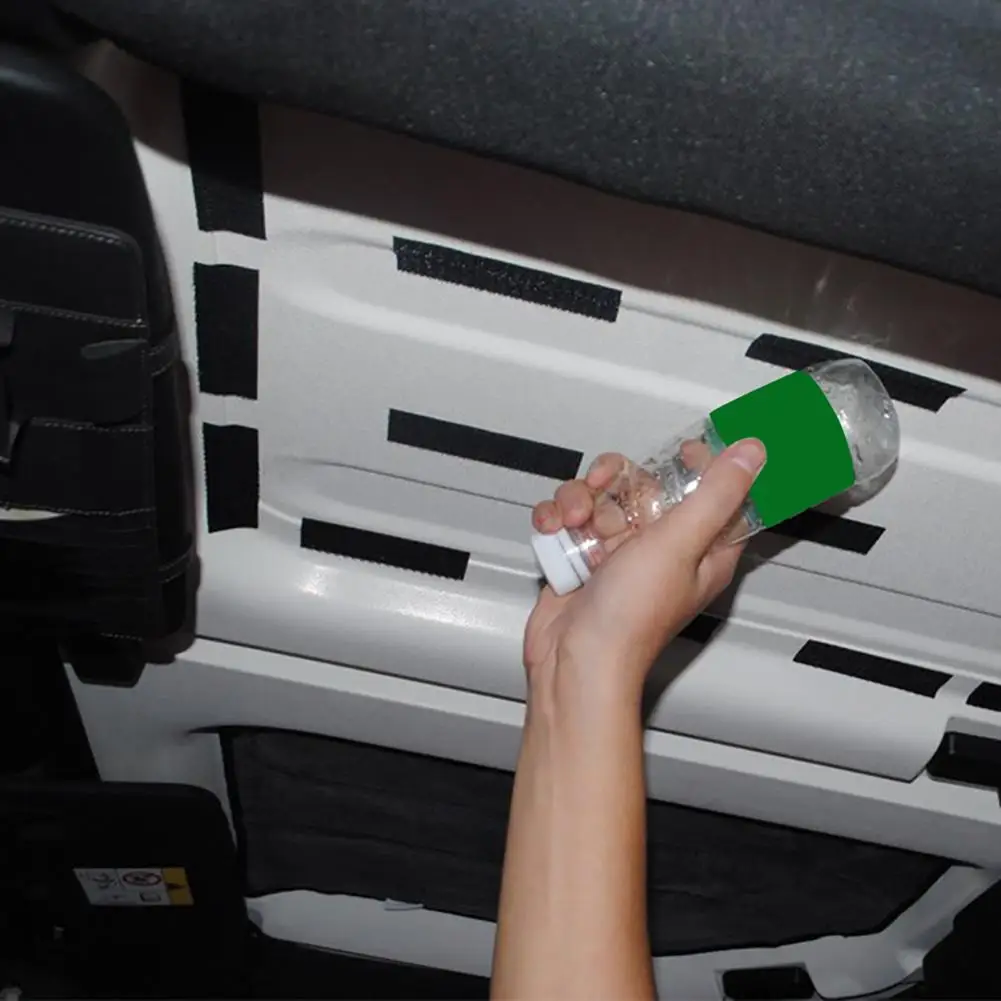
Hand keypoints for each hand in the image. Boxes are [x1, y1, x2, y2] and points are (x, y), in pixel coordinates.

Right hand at [525, 439, 765, 706]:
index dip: (702, 466)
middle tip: (607, 488)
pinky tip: (555, 532)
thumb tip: (751, 455)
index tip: (683, 449)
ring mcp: (619, 553)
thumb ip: (716, 494)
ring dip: (579, 499)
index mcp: (702, 549)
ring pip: (601, 497)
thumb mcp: (681, 543)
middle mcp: (662, 549)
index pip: (716, 493)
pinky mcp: (582, 559)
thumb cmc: (631, 619)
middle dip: (618, 481)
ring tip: (574, 521)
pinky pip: (569, 519)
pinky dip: (556, 519)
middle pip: (646, 485)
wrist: (574, 658)